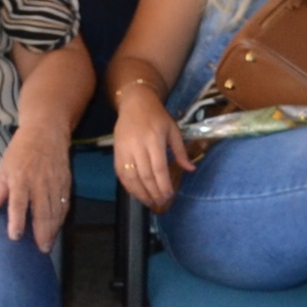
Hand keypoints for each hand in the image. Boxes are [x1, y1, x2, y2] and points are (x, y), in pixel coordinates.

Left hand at [0, 121, 70, 250]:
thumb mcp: (4, 168)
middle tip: (41, 249)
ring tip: (48, 244)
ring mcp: (55, 182)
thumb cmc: (21, 150)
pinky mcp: (66, 182)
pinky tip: (57, 228)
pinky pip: (65, 204)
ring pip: (55, 210)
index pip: (18, 204)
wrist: (47, 132)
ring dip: (53, 229)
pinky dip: (62, 218)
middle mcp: (39, 182)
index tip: (15, 237)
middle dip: (42, 232)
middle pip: (42, 211)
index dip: (17, 221)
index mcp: (20, 178)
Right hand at [111, 87, 187, 211]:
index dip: (163, 184)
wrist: (135, 103)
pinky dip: (127, 186)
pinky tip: (136, 193)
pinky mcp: (116, 152)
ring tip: (149, 202)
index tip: (169, 195)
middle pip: (145, 175)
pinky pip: (120, 173)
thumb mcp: (173, 130)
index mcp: (154, 139)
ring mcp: (124, 149)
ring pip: (131, 177)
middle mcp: (137, 146)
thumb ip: (180, 151)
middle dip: (153, 191)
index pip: (158, 167)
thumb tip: (190, 169)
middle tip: (161, 202)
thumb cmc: (157, 116)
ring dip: (140, 192)